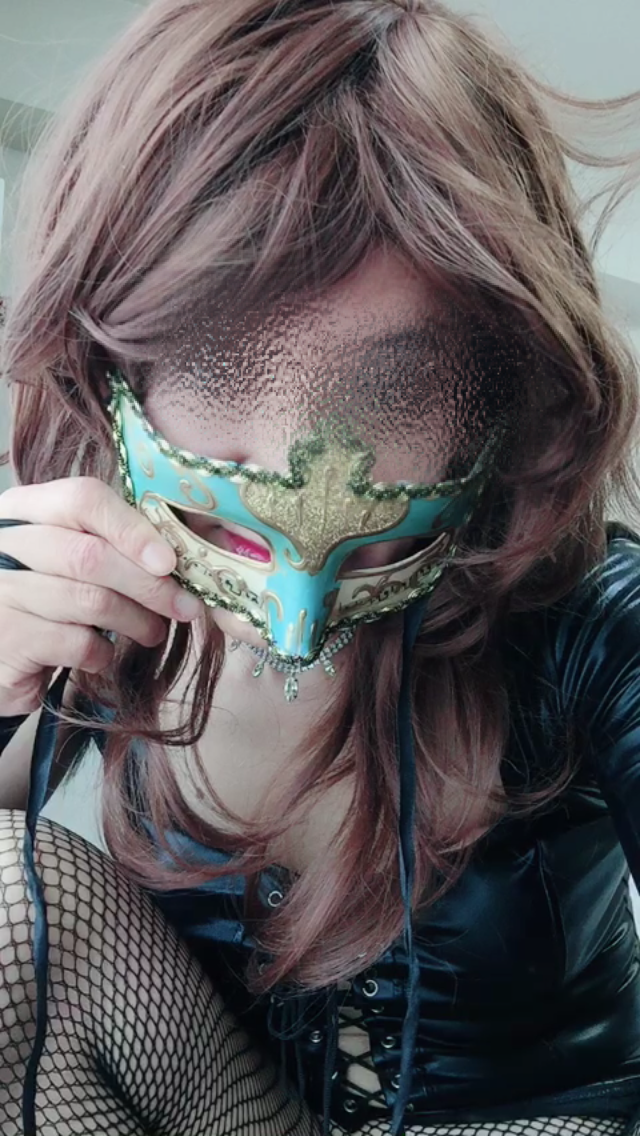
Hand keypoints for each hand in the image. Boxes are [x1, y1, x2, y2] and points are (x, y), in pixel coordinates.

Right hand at [0, 477, 203, 715]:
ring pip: (90, 600)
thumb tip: (175, 558)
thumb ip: (106, 546)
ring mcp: (2, 590)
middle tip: (183, 606)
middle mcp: (5, 542)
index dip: (133, 529)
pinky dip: (102, 654)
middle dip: (149, 585)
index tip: (169, 561)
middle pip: (91, 555)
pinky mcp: (8, 637)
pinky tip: (101, 656)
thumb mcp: (65, 561)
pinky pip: (75, 642)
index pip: (83, 499)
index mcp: (23, 509)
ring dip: (136, 621)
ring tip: (152, 632)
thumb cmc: (41, 603)